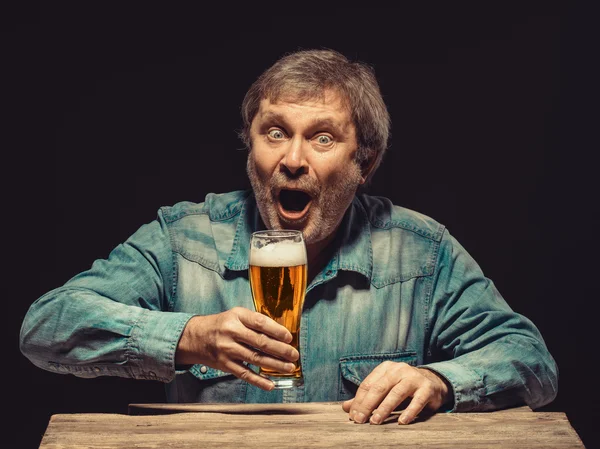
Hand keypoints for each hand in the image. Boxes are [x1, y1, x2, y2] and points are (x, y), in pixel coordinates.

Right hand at [175, 307, 298, 390]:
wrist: (196, 337)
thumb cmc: (222, 324)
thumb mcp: (236, 315)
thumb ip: (255, 321)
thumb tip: (280, 332)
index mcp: (237, 316)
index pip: (260, 322)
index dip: (276, 330)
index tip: (289, 337)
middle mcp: (231, 332)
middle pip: (260, 342)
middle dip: (280, 350)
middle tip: (294, 354)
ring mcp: (227, 349)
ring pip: (255, 359)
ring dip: (275, 365)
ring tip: (289, 367)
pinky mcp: (225, 364)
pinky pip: (244, 374)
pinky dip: (258, 380)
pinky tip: (270, 384)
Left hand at [342, 362, 450, 424]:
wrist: (432, 382)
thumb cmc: (403, 387)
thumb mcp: (384, 389)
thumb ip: (366, 397)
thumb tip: (346, 407)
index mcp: (385, 368)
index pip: (368, 384)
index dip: (359, 401)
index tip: (352, 416)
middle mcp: (399, 369)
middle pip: (379, 388)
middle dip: (367, 405)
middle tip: (359, 420)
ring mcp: (413, 377)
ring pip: (396, 393)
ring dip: (384, 408)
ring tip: (375, 421)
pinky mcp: (427, 388)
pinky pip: (417, 400)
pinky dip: (409, 411)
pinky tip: (402, 421)